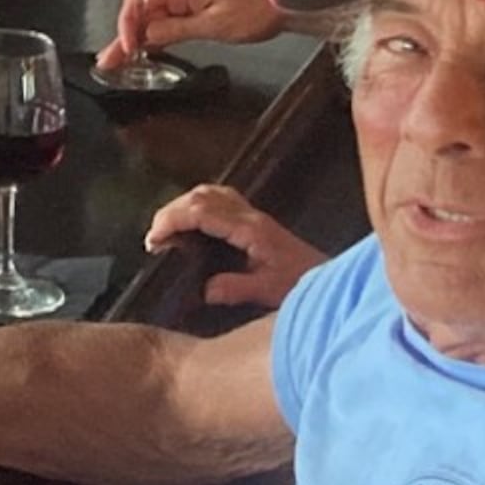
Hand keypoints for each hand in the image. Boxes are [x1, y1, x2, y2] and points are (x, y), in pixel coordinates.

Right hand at [108, 0, 279, 68]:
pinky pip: (163, 26)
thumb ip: (176, 30)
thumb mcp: (213, 24)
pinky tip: (141, 53)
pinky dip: (149, 40)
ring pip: (149, 22)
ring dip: (131, 41)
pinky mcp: (192, 14)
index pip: (138, 3)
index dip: (126, 26)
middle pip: (138, 14)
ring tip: (116, 62)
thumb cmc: (255, 8)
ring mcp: (184, 3)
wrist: (281, 5)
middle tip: (107, 61)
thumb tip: (146, 36)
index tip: (125, 47)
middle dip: (121, 37)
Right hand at [143, 185, 316, 310]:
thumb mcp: (269, 292)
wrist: (330, 280)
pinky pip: (220, 198)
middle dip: (171, 211)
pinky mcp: (255, 220)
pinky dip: (198, 204)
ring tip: (167, 230)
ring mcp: (253, 214)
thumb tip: (202, 290)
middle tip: (154, 238)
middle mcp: (250, 215)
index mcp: (250, 229)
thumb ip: (235, 288)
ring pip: (210, 192)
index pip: (202, 211)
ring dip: (183, 205)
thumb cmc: (302, 286)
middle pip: (202, 195)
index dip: (172, 220)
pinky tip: (192, 222)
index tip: (153, 240)